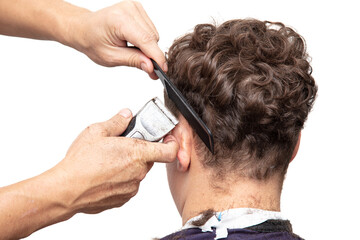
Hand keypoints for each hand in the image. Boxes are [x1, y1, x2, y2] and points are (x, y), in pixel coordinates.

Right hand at [56, 108, 177, 213]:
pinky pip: (128, 185)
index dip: (171, 144)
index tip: (167, 139)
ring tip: (108, 161)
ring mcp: (131, 187)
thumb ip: (117, 122)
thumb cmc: (80, 163)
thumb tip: (126, 115)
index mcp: (137, 153)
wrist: (66, 190)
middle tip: (122, 146)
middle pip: (149, 159)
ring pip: (137, 172)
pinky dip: (121, 179)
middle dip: (139, 152)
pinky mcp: (123, 199)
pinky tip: (104, 175)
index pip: (169, 151)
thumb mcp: (97, 132)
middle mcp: (138, 172)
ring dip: (128, 166)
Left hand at [68, 1, 165, 78]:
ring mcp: (134, 6)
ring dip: (147, 46)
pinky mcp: (138, 8)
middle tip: (144, 66)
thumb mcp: (111, 57)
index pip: (146, 40)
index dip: (156, 56)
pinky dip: (145, 39)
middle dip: (151, 54)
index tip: (163, 69)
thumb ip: (133, 61)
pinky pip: (150, 29)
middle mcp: (128, 9)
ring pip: (154, 34)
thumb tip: (151, 67)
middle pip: (152, 38)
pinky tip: (133, 41)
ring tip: (131, 49)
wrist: (84, 28)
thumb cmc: (93, 41)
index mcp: (119, 20)